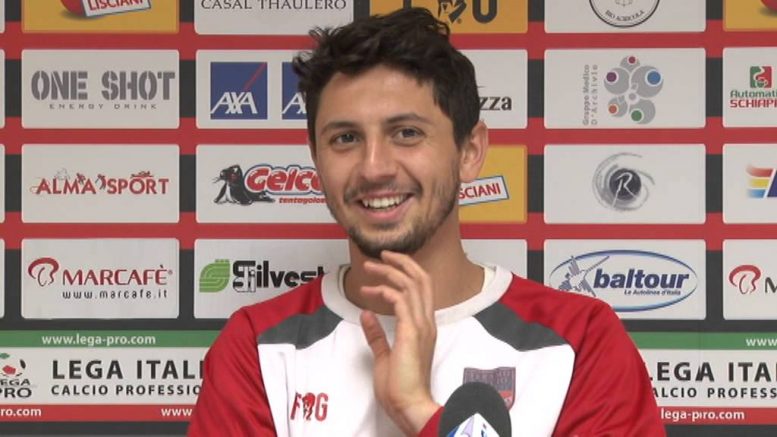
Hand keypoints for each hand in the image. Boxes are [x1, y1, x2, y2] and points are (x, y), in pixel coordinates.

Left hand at [359, 251, 440, 435]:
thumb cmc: (399, 387)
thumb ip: (377, 335)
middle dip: (401, 262)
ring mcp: (421, 326)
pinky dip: (387, 292)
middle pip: (421, 279)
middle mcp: (426, 322)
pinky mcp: (411, 333)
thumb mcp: (384, 355)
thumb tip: (367, 314)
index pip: (421, 288)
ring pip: (412, 285)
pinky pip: (402, 302)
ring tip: (369, 268)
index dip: (405, 271)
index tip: (385, 264)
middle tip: (381, 255)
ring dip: (389, 273)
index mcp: (423, 327)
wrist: (409, 405)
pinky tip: (371, 293)